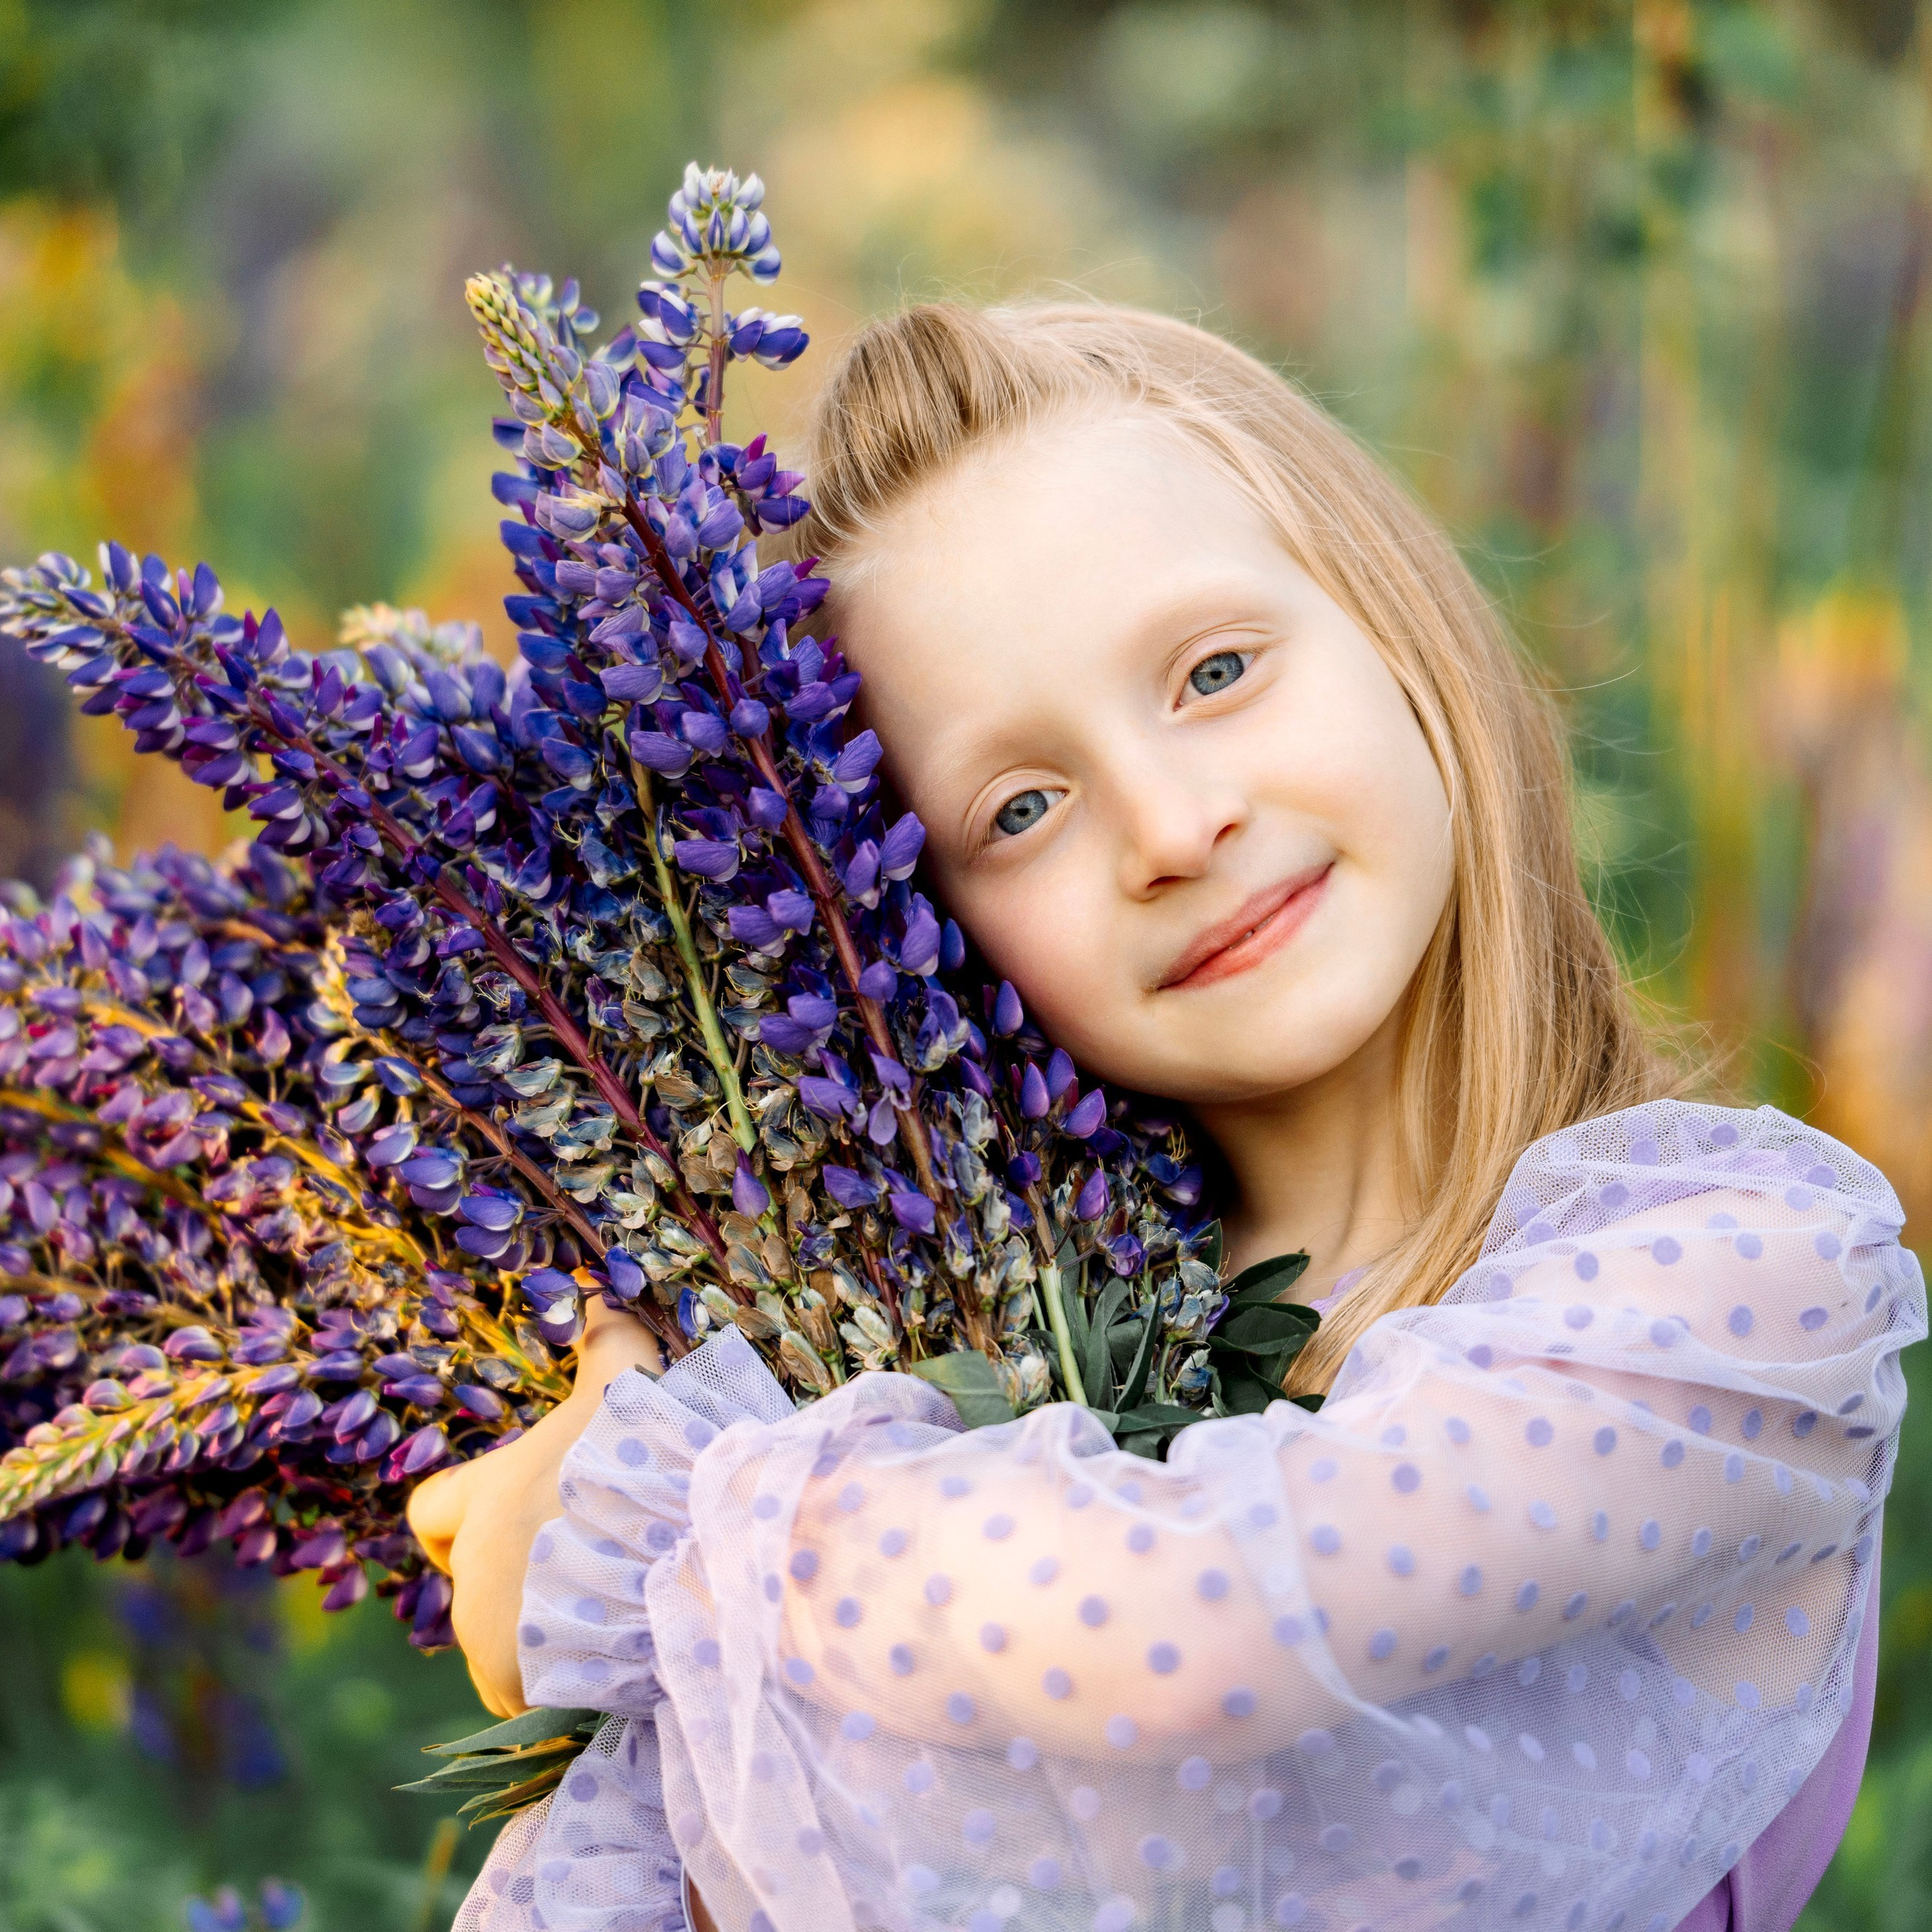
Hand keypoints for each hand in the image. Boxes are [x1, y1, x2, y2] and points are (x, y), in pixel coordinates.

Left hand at [407, 1300, 663, 1715]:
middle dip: (518, 1583)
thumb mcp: (627, 1386)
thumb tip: (596, 1291)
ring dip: (539, 1640)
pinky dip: (559, 1688)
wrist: (678, 1557)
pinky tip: (610, 1669)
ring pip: (500, 1646)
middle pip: (475, 1585)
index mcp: (487, 1498)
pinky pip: (527, 1697)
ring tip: (608, 1625)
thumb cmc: (647, 1461)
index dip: (459, 1518)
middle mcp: (472, 1574)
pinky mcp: (519, 1690)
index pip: (434, 1511)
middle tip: (585, 1573)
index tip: (494, 1523)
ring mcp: (489, 1638)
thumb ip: (609, 1340)